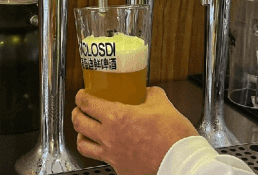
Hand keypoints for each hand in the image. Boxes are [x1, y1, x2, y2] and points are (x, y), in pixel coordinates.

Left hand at [72, 87, 198, 174]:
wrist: (180, 161)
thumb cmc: (172, 135)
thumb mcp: (162, 103)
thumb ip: (151, 94)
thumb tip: (147, 91)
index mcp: (116, 116)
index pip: (87, 104)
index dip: (81, 97)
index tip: (82, 94)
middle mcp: (109, 137)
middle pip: (78, 123)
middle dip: (77, 113)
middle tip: (81, 108)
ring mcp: (112, 155)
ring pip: (83, 145)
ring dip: (81, 134)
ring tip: (85, 129)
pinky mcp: (120, 169)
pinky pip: (101, 159)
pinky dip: (100, 152)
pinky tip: (107, 147)